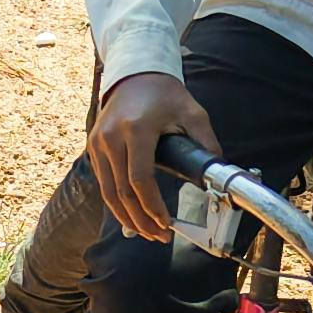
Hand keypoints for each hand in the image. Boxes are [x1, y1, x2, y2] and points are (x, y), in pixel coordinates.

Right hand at [89, 69, 212, 242]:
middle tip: (159, 237)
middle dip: (141, 219)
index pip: (140, 179)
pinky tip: (131, 217)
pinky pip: (104, 183)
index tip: (166, 223)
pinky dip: (116, 204)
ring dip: (126, 217)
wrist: (135, 75)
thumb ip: (206, 143)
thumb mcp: (193, 113)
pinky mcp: (93, 147)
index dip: (152, 206)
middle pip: (121, 192)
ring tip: (146, 233)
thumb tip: (219, 173)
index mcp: (136, 130)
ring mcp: (98, 143)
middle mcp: (111, 138)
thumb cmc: (165, 95)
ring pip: (108, 192)